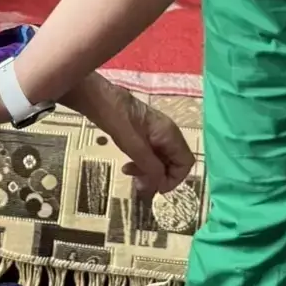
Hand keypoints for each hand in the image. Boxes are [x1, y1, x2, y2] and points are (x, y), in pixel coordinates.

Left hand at [67, 74, 193, 195]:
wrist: (98, 97)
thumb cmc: (116, 117)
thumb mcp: (133, 145)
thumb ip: (150, 165)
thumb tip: (159, 185)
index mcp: (170, 134)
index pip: (186, 163)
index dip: (174, 179)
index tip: (156, 188)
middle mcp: (168, 134)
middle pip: (174, 163)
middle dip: (159, 177)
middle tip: (140, 185)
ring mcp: (156, 134)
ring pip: (161, 161)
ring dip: (149, 172)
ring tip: (130, 174)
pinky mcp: (144, 135)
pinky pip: (150, 155)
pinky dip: (142, 164)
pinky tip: (127, 167)